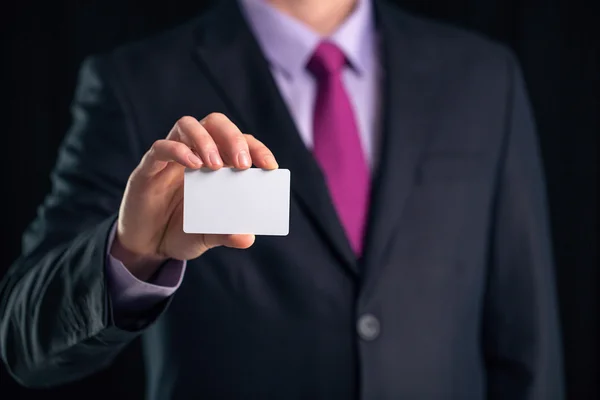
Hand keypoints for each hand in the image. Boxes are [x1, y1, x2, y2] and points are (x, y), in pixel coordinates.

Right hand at [111, 113, 278, 280]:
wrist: (147, 246)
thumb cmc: (182, 232)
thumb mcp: (207, 237)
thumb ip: (226, 234)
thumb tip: (247, 238)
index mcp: (218, 165)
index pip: (241, 143)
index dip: (258, 150)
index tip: (270, 167)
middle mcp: (196, 153)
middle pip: (215, 123)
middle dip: (232, 138)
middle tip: (241, 164)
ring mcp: (171, 157)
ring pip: (188, 125)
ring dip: (205, 140)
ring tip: (214, 165)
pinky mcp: (148, 167)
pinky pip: (161, 147)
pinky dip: (178, 151)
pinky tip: (192, 166)